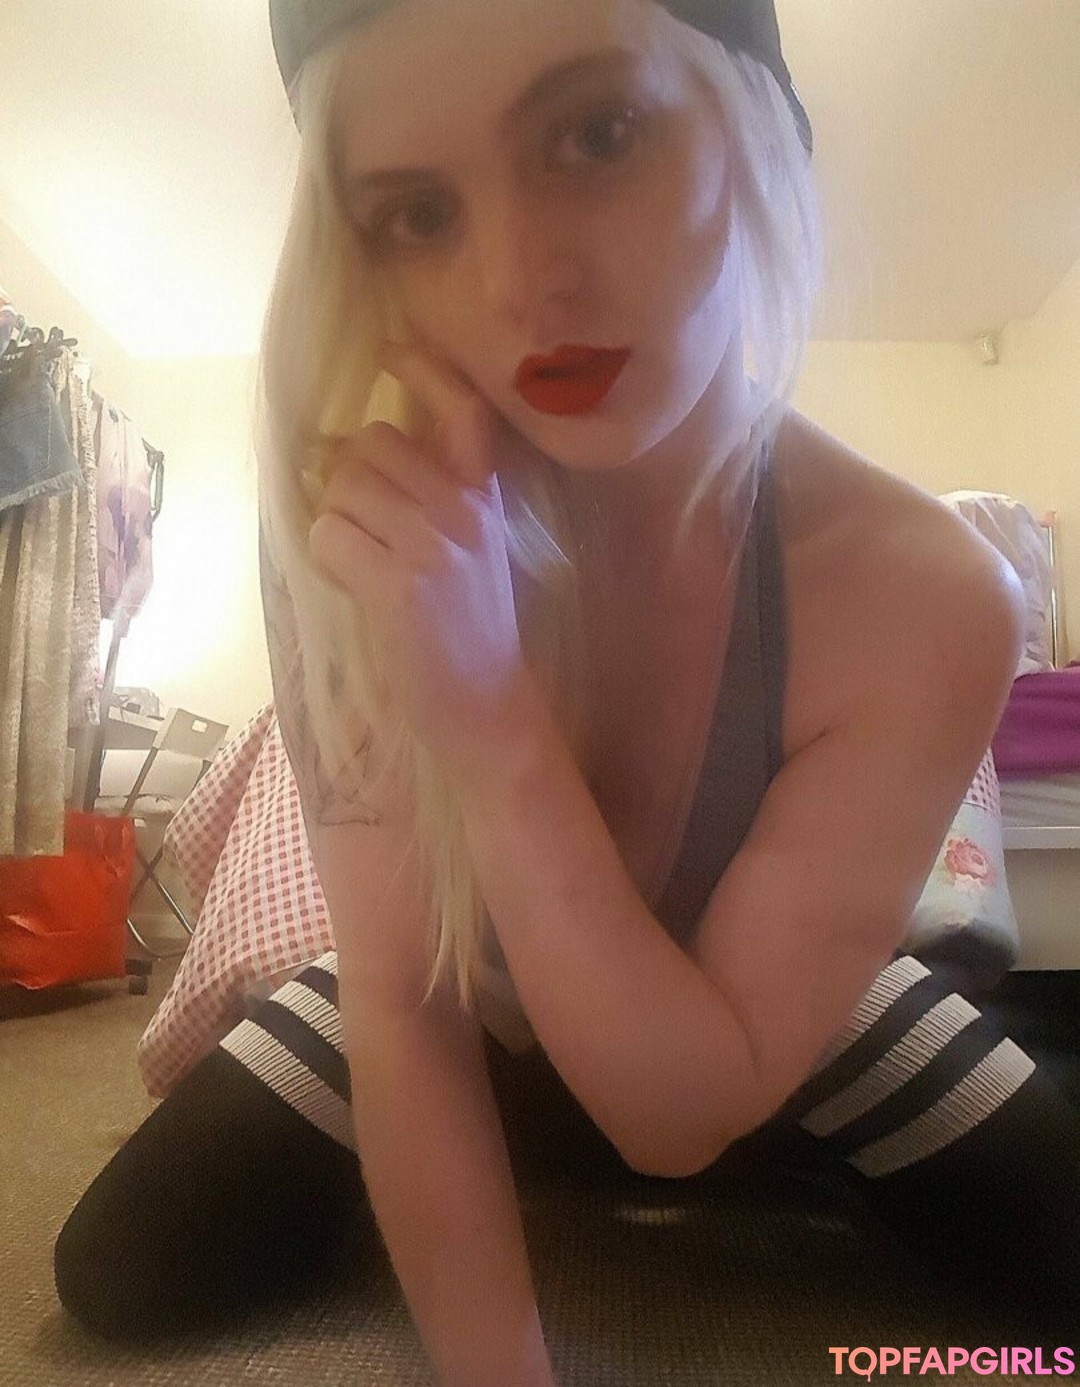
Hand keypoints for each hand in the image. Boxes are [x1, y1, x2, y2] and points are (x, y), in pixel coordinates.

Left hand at [308, 340, 538, 770]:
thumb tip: (368, 449)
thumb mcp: (476, 551)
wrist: (490, 707)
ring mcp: (435, 546)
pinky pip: (329, 535)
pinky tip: (352, 584)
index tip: (393, 353)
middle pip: (370, 445)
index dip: (424, 371)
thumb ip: (442, 497)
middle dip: (347, 478)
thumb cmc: (471, 632)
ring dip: (334, 521)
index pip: (463, 410)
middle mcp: (463, 510)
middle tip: (359, 522)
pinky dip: (326, 558)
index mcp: (484, 497)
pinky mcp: (402, 586)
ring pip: (342, 487)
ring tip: (359, 561)